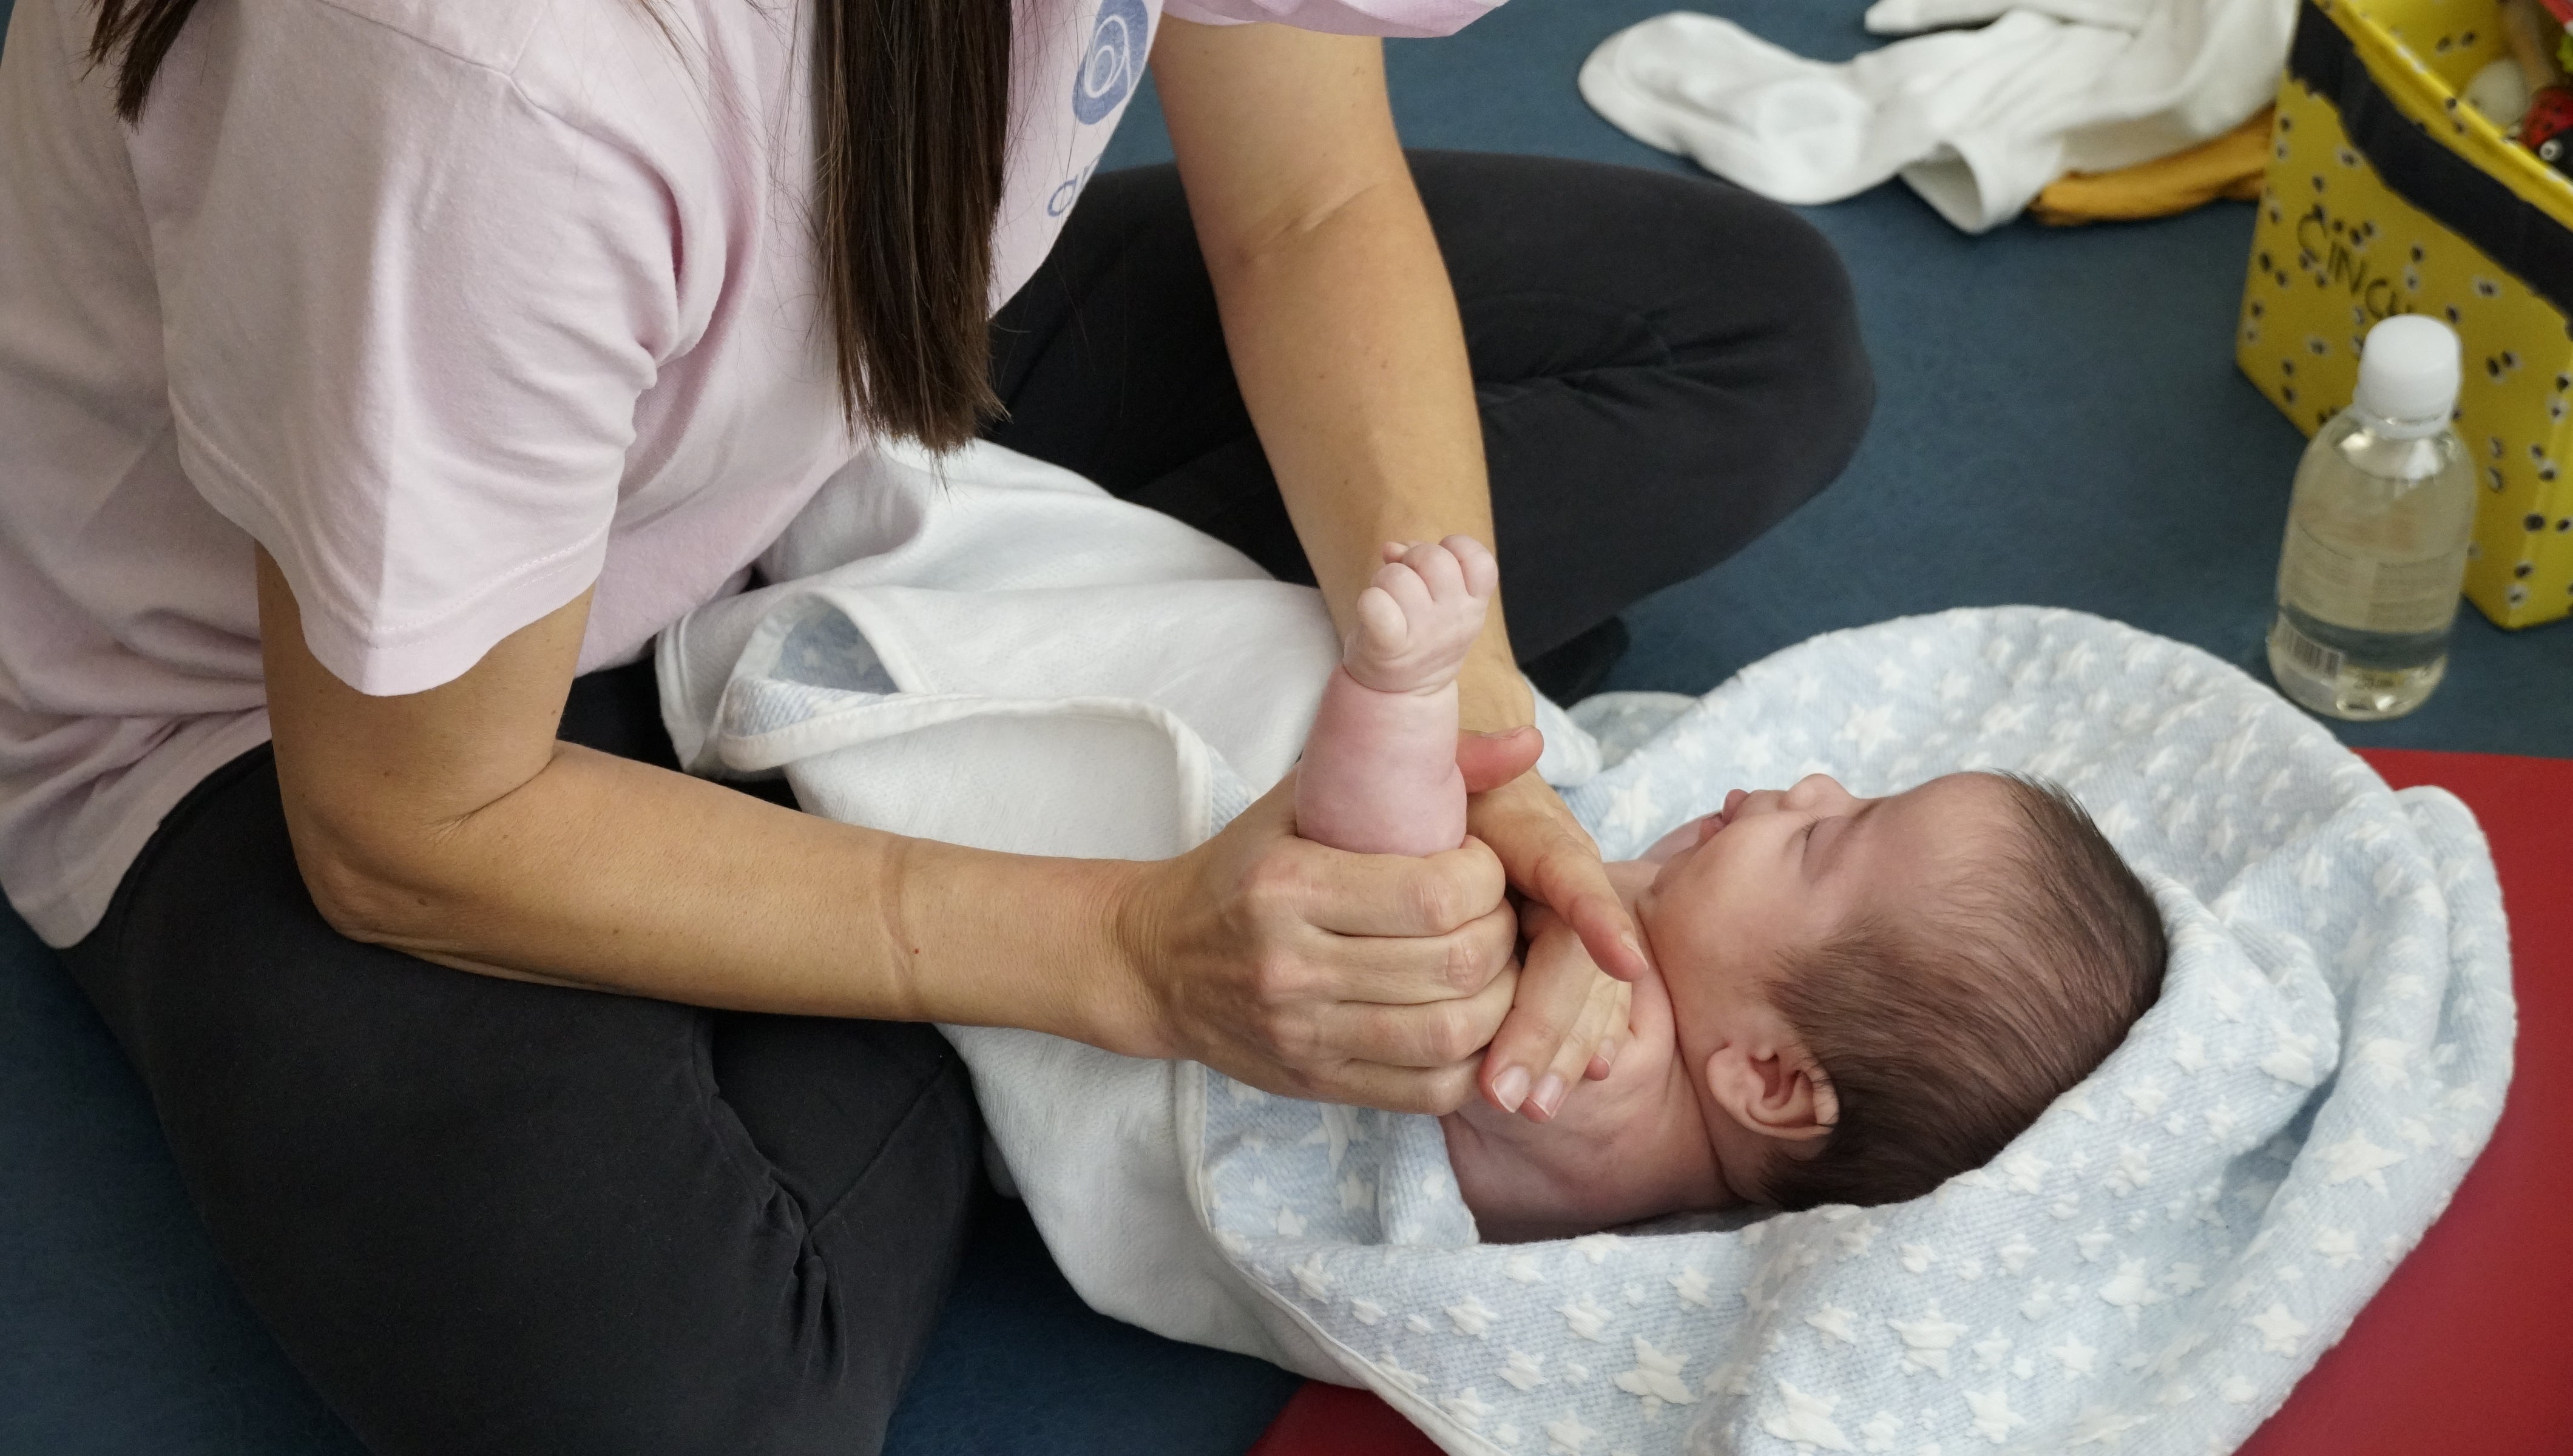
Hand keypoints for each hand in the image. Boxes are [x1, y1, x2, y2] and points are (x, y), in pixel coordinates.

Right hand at [1111, 769, 1520, 1112]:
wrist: (1155, 961)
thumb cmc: (1243, 868)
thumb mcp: (1306, 797)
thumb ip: (1414, 764)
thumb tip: (1526, 743)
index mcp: (1288, 884)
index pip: (1433, 894)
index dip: (1486, 879)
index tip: (1479, 865)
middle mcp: (1293, 965)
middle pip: (1453, 965)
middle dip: (1503, 936)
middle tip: (1497, 916)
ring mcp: (1304, 1033)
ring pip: (1451, 1034)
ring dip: (1501, 1000)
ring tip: (1495, 967)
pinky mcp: (1316, 1083)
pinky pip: (1429, 1090)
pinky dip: (1474, 1059)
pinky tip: (1474, 1022)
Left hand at [1466, 765, 1649, 1117]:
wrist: (1464, 789)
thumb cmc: (1437, 782)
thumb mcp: (1438, 769)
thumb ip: (1471, 757)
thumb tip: (1523, 741)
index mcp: (1542, 836)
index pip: (1576, 875)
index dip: (1600, 916)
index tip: (1625, 961)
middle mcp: (1570, 883)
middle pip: (1579, 960)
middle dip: (1549, 1027)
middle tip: (1507, 1093)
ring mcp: (1573, 924)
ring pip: (1587, 995)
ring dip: (1560, 1052)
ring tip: (1527, 1107)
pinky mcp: (1563, 957)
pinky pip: (1582, 1010)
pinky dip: (1569, 1049)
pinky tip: (1556, 1087)